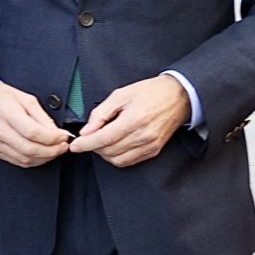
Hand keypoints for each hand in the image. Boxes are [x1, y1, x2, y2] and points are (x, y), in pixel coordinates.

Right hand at [0, 82, 72, 167]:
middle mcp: (0, 131)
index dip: (53, 138)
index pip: (34, 133)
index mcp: (8, 114)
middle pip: (30, 149)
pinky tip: (40, 155)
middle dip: (52, 151)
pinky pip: (16, 161)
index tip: (63, 136)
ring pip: (24, 159)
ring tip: (54, 151)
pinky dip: (32, 161)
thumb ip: (41, 116)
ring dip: (44, 158)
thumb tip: (55, 131)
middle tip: (62, 146)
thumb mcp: (24, 98)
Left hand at [71, 75, 192, 166]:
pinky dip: (117, 157)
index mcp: (134, 119)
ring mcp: (150, 145)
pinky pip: (129, 162)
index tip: (76, 145)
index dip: (86, 144)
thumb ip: (100, 113)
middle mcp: (143, 135)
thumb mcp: (121, 95)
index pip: (103, 139)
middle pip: (109, 151)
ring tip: (103, 140)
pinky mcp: (154, 151)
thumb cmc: (151, 92)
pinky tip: (114, 146)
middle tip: (90, 137)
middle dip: (94, 147)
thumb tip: (86, 131)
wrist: (178, 96)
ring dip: (105, 153)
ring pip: (117, 160)